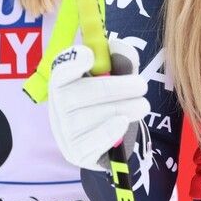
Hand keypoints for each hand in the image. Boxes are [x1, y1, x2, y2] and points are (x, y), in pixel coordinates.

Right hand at [47, 36, 148, 170]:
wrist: (107, 141)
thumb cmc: (110, 100)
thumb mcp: (117, 75)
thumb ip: (119, 57)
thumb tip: (118, 47)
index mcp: (63, 83)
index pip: (59, 70)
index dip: (71, 61)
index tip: (90, 55)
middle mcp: (58, 107)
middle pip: (83, 93)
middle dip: (118, 88)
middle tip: (142, 86)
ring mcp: (65, 133)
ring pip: (95, 116)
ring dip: (126, 108)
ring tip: (142, 106)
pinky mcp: (76, 153)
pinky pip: (95, 140)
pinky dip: (111, 129)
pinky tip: (123, 122)